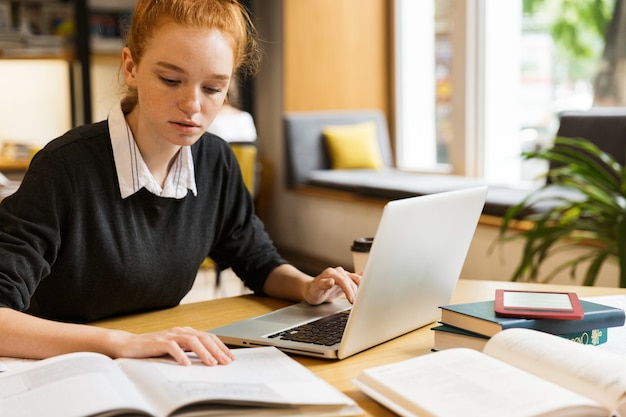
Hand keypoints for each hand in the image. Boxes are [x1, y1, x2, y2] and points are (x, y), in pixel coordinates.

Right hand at [111, 326, 234, 365]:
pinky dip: (180, 355)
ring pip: (191, 340)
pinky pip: (172, 347)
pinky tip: (186, 363)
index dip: (220, 346)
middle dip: (216, 350)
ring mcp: (169, 335)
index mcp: (186, 332)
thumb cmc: (153, 347)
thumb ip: (190, 350)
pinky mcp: (158, 341)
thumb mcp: (176, 348)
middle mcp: (180, 331)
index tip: (230, 357)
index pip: (208, 337)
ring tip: (211, 363)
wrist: (129, 344)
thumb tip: (209, 358)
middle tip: (225, 362)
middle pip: (203, 338)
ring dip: (203, 352)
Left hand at [305, 266, 360, 304]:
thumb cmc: (313, 291)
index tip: (352, 300)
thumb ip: (322, 284)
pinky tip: (369, 278)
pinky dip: (362, 279)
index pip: (343, 280)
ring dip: (360, 289)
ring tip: (361, 298)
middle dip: (354, 292)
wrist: (312, 290)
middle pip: (350, 281)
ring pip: (355, 279)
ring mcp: (342, 274)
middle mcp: (337, 272)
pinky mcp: (346, 278)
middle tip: (356, 304)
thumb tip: (331, 281)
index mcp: (330, 273)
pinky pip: (356, 277)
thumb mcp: (315, 290)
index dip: (348, 290)